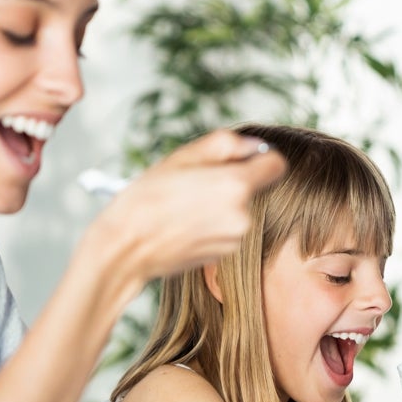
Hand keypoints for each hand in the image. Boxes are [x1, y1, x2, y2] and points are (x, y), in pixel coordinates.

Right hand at [96, 130, 285, 280]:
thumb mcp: (183, 157)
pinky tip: (183, 225)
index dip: (260, 158)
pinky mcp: (223, 256)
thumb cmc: (147, 199)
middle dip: (230, 183)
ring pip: (238, 211)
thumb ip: (226, 144)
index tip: (240, 160)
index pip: (275, 164)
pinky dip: (212, 226)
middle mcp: (242, 215)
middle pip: (252, 189)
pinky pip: (226, 231)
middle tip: (193, 184)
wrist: (126, 247)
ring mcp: (234, 239)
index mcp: (235, 185)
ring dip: (220, 206)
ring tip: (183, 206)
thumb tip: (253, 146)